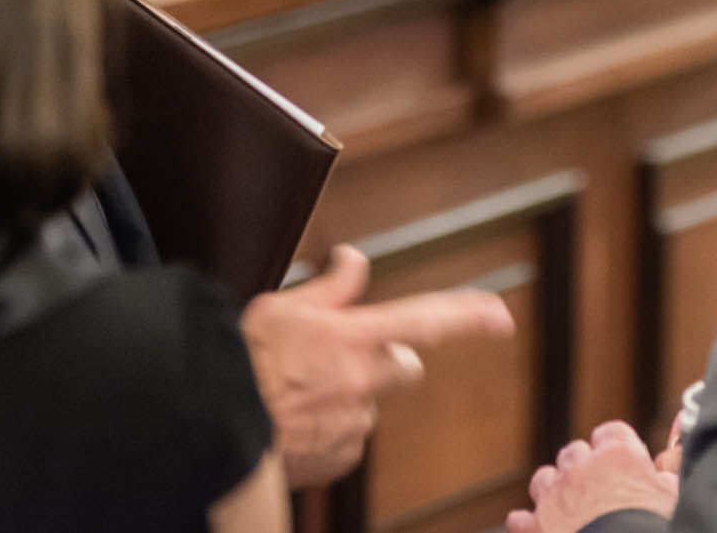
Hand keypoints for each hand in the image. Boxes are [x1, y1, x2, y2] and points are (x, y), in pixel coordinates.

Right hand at [241, 244, 514, 487]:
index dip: (466, 316)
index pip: (422, 320)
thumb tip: (354, 260)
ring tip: (298, 391)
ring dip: (348, 395)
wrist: (216, 425)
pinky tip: (296, 419)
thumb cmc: (241, 363)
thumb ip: (329, 287)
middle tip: (345, 355)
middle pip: (405, 366)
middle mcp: (361, 382)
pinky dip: (330, 428)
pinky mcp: (342, 456)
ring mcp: (354, 423)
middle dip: (387, 359)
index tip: (500, 316)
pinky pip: (349, 437)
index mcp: (351, 339)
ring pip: (370, 403)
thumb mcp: (281, 308)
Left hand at [508, 422, 677, 532]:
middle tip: (599, 493)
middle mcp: (581, 470)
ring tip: (569, 512)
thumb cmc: (655, 530)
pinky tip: (542, 531)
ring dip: (555, 491)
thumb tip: (670, 455)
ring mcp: (554, 499)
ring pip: (545, 479)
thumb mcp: (675, 500)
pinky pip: (521, 518)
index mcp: (618, 458)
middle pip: (575, 453)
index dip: (616, 450)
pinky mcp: (534, 528)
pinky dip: (529, 524)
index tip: (623, 466)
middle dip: (583, 469)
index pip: (611, 434)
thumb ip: (671, 471)